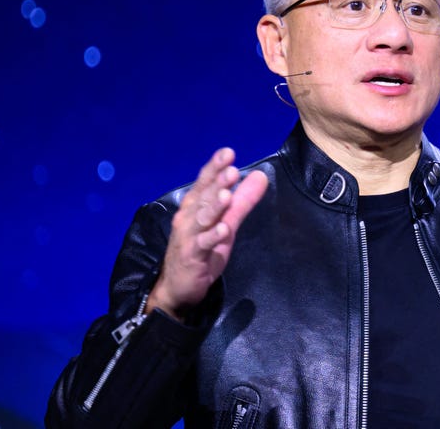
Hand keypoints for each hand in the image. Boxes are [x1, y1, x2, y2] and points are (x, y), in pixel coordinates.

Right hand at [147, 147, 267, 319]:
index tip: (228, 152)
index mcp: (196, 205)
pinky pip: (202, 244)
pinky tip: (223, 229)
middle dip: (217, 182)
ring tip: (227, 194)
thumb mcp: (226, 223)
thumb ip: (242, 201)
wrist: (178, 287)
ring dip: (214, 205)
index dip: (215, 167)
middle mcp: (188, 217)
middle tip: (231, 169)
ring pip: (202, 217)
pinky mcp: (191, 256)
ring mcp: (188, 236)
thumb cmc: (202, 250)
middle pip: (204, 196)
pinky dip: (212, 236)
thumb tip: (260, 175)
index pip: (205, 182)